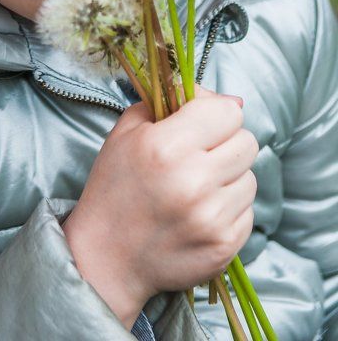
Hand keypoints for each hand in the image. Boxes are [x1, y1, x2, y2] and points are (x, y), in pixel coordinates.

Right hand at [62, 85, 258, 328]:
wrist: (105, 257)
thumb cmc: (114, 188)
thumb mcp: (127, 131)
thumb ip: (171, 102)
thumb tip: (231, 99)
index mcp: (167, 146)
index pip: (228, 111)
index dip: (215, 112)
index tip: (201, 122)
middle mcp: (194, 180)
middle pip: (247, 141)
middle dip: (226, 142)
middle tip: (201, 154)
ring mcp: (212, 217)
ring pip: (250, 177)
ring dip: (229, 177)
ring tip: (197, 188)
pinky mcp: (224, 246)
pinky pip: (248, 212)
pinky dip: (228, 209)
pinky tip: (200, 213)